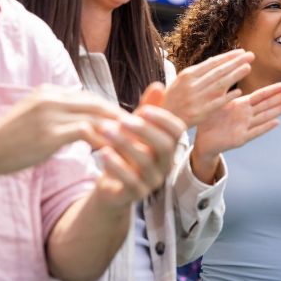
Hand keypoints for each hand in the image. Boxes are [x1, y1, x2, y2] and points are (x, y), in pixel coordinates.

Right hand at [0, 84, 124, 175]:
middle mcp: (54, 97)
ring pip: (96, 117)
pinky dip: (102, 141)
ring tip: (132, 144)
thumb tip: (80, 124)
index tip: (128, 124)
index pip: (91, 98)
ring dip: (116, 131)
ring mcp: (51, 114)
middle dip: (121, 119)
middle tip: (140, 132)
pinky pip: (87, 133)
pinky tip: (112, 153)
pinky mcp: (50, 133)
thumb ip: (57, 115)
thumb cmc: (8, 140)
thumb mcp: (35, 118)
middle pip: (98, 104)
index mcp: (51, 92)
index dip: (111, 111)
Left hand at [94, 83, 185, 207]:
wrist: (112, 186)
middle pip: (164, 145)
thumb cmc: (127, 153)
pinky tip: (102, 153)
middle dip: (144, 130)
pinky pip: (130, 181)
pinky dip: (116, 165)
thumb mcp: (135, 129)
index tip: (143, 109)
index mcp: (169, 146)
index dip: (163, 119)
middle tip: (122, 120)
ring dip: (124, 143)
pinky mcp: (136, 195)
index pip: (177, 130)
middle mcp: (165, 164)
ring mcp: (152, 181)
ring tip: (105, 131)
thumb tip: (158, 85)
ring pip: (145, 162)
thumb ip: (147, 109)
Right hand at [164, 49, 253, 127]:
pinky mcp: (199, 113)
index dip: (228, 57)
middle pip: (218, 71)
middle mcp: (191, 85)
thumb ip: (196, 73)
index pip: (211, 63)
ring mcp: (195, 99)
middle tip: (251, 55)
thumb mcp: (178, 82)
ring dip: (235, 75)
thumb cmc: (171, 100)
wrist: (159, 121)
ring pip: (220, 85)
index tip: (241, 52)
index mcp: (186, 75)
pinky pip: (217, 103)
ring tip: (248, 67)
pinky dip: (228, 97)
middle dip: (236, 62)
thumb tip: (214, 60)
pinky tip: (239, 92)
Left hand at [190, 83, 280, 178]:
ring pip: (265, 116)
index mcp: (242, 105)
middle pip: (268, 104)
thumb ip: (225, 91)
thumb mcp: (216, 102)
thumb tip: (229, 73)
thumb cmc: (209, 120)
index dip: (274, 90)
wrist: (202, 140)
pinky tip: (276, 122)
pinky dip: (265, 127)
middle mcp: (247, 115)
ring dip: (279, 110)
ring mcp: (245, 127)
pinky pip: (255, 132)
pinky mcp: (240, 139)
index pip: (261, 95)